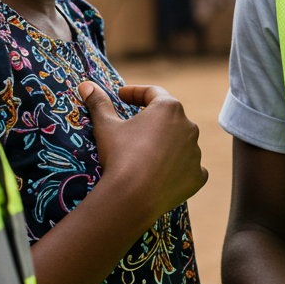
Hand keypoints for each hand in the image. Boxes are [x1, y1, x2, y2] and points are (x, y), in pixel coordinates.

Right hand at [78, 82, 207, 225]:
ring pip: (181, 143)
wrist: (132, 197)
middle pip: (170, 118)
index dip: (134, 93)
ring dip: (167, 145)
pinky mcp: (198, 176)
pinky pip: (189, 168)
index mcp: (169, 108)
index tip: (121, 96)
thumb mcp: (106, 127)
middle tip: (134, 126)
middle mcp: (188, 126)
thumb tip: (86, 85)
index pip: (152, 93)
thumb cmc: (120, 156)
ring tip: (147, 154)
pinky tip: (164, 174)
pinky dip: (179, 169)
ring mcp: (195, 152)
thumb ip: (99, 104)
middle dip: (153, 120)